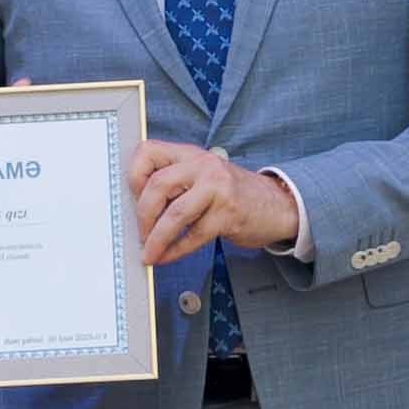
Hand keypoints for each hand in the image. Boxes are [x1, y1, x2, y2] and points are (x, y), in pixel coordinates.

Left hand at [130, 141, 303, 269]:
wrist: (277, 205)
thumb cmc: (232, 194)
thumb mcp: (202, 176)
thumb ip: (174, 181)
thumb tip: (136, 208)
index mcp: (190, 154)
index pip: (148, 152)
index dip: (134, 176)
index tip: (131, 199)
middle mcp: (203, 165)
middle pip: (158, 184)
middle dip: (143, 215)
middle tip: (140, 233)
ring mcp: (217, 188)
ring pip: (175, 213)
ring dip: (157, 238)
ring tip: (149, 253)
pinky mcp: (228, 213)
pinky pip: (193, 235)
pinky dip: (176, 250)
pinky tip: (167, 257)